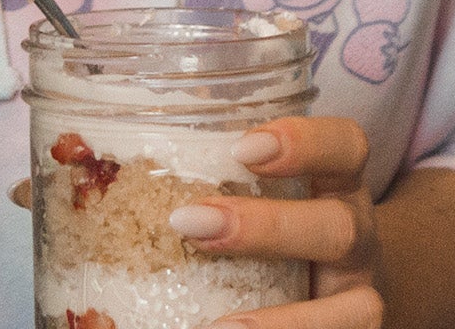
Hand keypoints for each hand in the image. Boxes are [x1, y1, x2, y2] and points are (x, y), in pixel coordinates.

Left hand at [176, 116, 379, 327]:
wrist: (339, 297)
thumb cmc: (282, 233)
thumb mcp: (268, 194)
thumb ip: (211, 171)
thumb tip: (98, 145)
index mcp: (337, 187)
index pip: (345, 148)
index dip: (305, 143)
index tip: (242, 149)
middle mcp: (356, 240)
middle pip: (338, 228)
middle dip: (267, 229)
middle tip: (191, 224)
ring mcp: (356, 298)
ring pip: (354, 311)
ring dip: (284, 323)